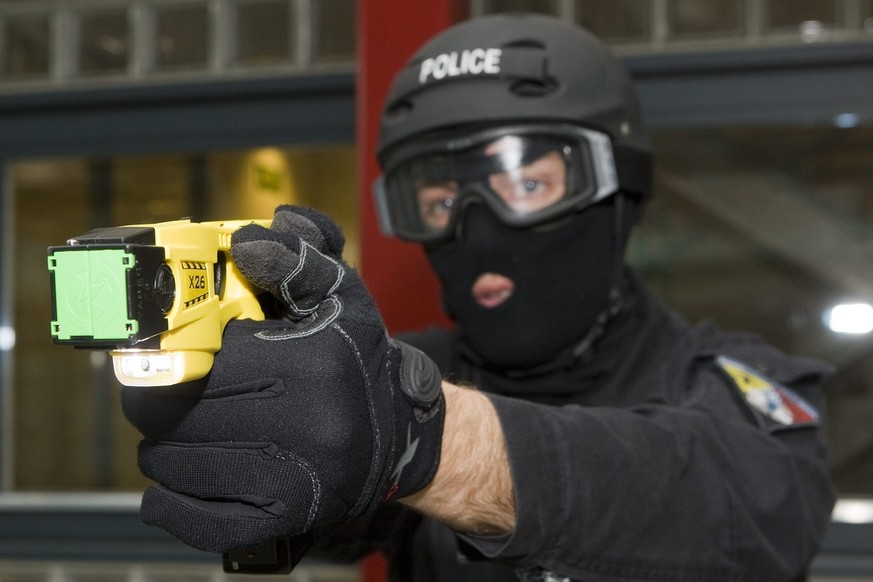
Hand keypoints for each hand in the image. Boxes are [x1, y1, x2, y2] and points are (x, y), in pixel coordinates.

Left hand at [121, 205, 444, 552]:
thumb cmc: (358, 360)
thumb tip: (246, 240)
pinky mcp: (286, 516)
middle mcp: (303, 424)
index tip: (165, 354)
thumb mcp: (341, 298)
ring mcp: (293, 477)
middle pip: (175, 416)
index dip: (168, 356)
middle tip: (165, 394)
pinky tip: (169, 488)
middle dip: (156, 401)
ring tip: (181, 432)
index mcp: (309, 362)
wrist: (399, 432)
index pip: (199, 361)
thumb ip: (297, 261)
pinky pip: (202, 521)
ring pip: (178, 464)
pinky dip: (171, 505)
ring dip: (163, 446)